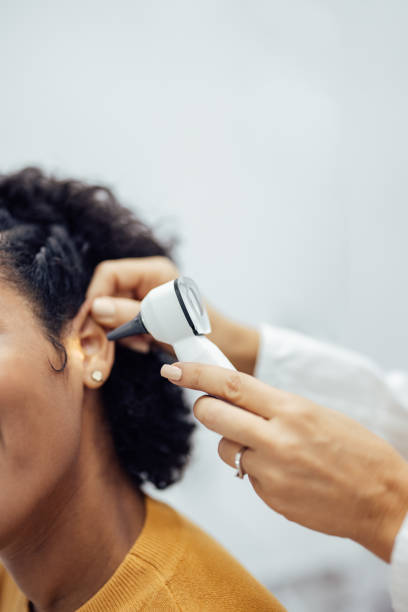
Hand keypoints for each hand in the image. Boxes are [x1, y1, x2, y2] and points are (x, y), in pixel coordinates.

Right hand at [86, 256, 259, 372]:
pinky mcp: (146, 314)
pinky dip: (126, 339)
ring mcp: (145, 297)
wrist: (231, 349)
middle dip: (99, 325)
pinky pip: (123, 324)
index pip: (109, 274)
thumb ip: (131, 314)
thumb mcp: (168, 326)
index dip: (95, 298)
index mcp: (154, 271)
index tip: (89, 326)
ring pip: (110, 312)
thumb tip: (96, 307)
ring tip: (139, 348)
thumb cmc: (209, 333)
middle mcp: (147, 280)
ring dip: (114, 336)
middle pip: (106, 295)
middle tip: (97, 356)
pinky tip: (144, 348)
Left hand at [160, 361, 407, 561]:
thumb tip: (234, 399)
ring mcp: (272, 471)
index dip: (196, 374)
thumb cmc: (355, 451)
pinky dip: (256, 469)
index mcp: (290, 409)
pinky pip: (247, 475)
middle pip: (213, 415)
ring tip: (270, 448)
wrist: (382, 498)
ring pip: (226, 449)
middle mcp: (277, 438)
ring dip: (235, 443)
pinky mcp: (271, 497)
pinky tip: (285, 472)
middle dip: (203, 408)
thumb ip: (273, 406)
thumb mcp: (315, 413)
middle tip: (208, 407)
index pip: (230, 384)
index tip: (173, 370)